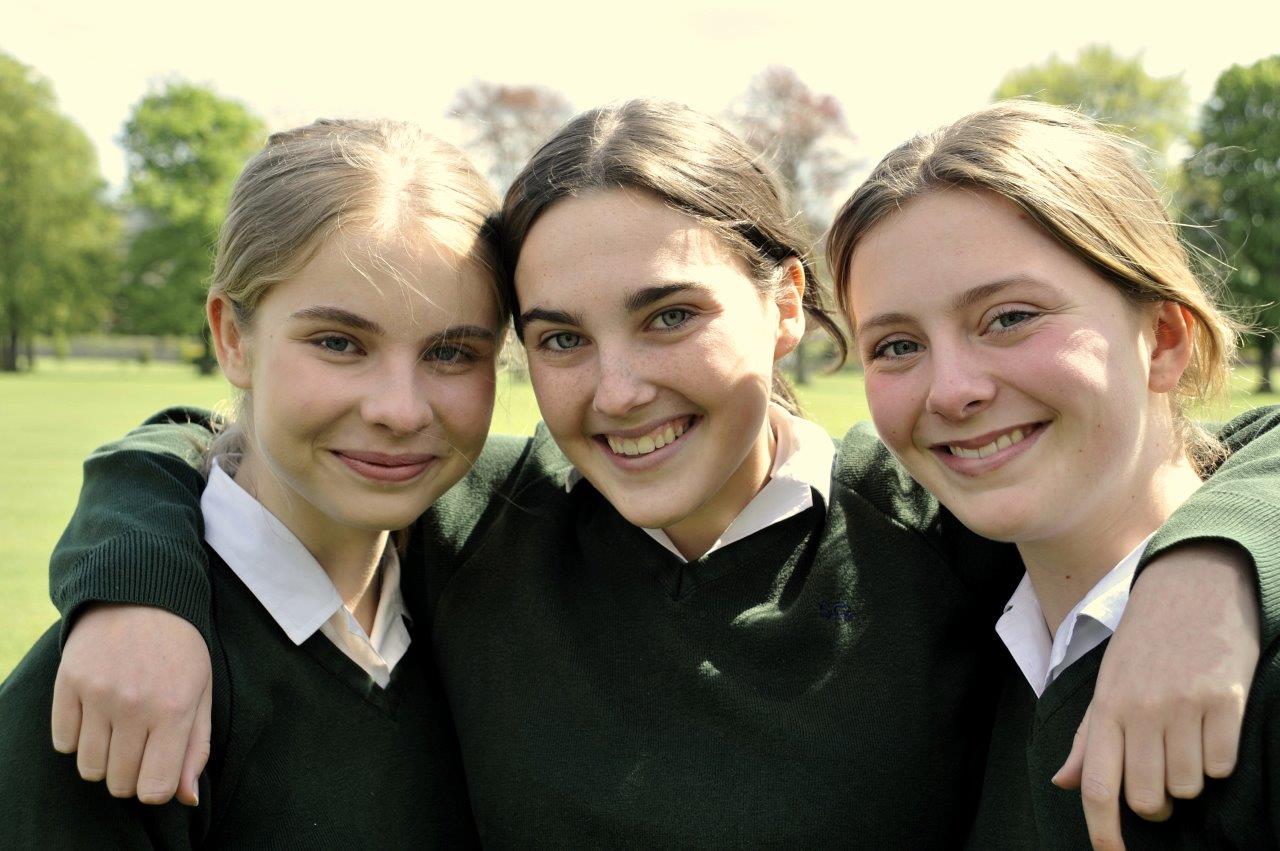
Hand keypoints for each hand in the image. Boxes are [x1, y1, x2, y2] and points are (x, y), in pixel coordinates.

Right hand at [51, 603, 212, 805]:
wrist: (141, 596)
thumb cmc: (179, 650)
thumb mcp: (201, 693)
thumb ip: (196, 748)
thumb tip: (186, 798)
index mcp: (175, 709)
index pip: (155, 788)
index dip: (155, 789)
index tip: (157, 771)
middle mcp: (136, 705)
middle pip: (119, 783)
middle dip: (130, 776)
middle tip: (139, 746)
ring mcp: (99, 694)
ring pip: (89, 768)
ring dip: (103, 760)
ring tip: (118, 730)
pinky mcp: (69, 683)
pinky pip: (63, 742)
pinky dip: (77, 739)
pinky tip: (96, 715)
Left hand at [1053, 542, 1258, 850]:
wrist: (1191, 586)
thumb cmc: (1145, 643)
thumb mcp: (1107, 684)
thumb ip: (1088, 738)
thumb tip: (1064, 784)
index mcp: (1106, 708)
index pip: (1098, 784)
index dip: (1103, 830)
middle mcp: (1140, 709)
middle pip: (1148, 797)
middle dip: (1156, 805)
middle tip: (1162, 781)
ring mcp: (1183, 705)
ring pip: (1189, 786)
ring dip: (1191, 778)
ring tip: (1188, 739)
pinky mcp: (1225, 699)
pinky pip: (1223, 764)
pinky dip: (1221, 758)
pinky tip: (1215, 726)